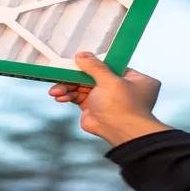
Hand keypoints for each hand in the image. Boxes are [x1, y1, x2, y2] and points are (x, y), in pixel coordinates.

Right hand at [48, 51, 171, 146]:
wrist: (121, 135)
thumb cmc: (123, 107)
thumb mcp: (109, 80)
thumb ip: (94, 66)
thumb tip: (81, 56)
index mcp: (133, 79)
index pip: (111, 64)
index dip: (95, 61)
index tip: (79, 58)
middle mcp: (120, 88)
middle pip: (93, 75)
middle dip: (74, 76)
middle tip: (60, 74)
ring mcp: (106, 99)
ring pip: (83, 87)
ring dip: (67, 87)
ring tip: (55, 91)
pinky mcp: (94, 109)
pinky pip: (78, 98)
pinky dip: (68, 96)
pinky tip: (59, 96)